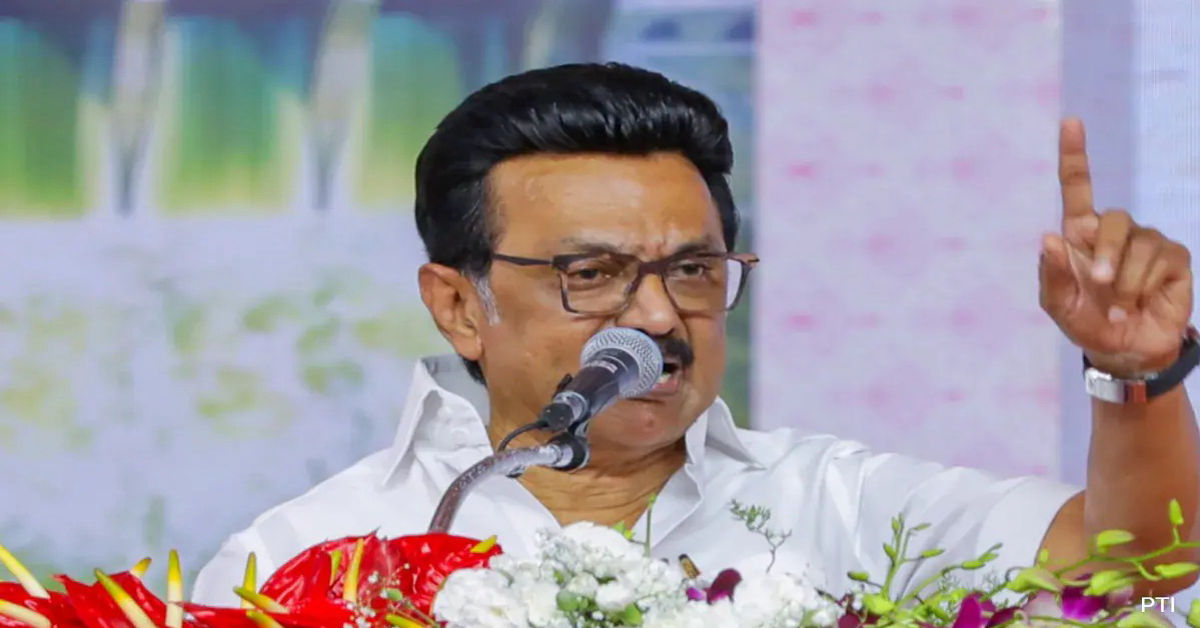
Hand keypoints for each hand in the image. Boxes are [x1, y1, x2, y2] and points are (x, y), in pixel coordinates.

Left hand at [1040, 118, 1193, 375]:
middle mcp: (1115, 232)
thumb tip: (1048, 237)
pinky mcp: (1174, 258)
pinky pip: (1160, 260)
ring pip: (1138, 245)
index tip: (1070, 122)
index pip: (1077, 187)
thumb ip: (1051, 274)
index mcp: (1081, 235)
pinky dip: (1143, 286)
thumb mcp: (1059, 304)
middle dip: (1106, 254)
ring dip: (1124, 282)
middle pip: (1114, 219)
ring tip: (1118, 307)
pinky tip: (1138, 303)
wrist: (1124, 351)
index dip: (1074, 155)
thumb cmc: (1087, 322)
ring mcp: (1147, 241)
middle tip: (1099, 283)